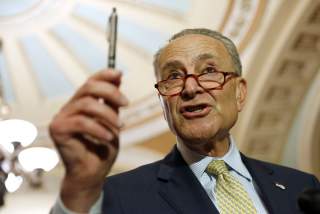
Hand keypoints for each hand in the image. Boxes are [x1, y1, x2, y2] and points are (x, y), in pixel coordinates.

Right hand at [49, 69, 127, 211]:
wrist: (92, 173)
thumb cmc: (102, 148)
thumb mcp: (112, 121)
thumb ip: (112, 102)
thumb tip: (118, 77)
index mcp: (81, 103)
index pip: (90, 82)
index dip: (104, 75)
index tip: (120, 74)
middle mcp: (69, 107)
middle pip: (88, 87)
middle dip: (110, 92)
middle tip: (127, 103)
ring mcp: (61, 118)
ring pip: (87, 104)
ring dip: (108, 114)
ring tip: (120, 126)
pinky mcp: (58, 130)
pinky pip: (81, 122)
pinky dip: (99, 129)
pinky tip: (109, 137)